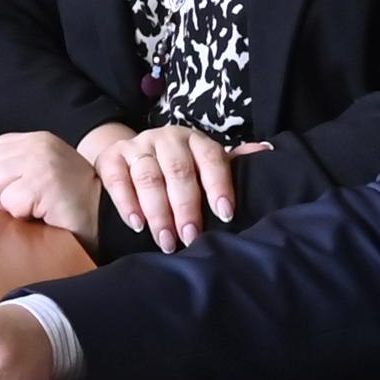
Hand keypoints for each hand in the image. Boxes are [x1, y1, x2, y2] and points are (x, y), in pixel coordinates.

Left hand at [0, 130, 101, 233]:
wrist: (104, 212)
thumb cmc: (71, 197)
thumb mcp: (44, 166)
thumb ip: (16, 161)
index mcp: (35, 139)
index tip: (22, 186)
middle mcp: (37, 146)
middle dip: (0, 191)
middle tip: (28, 198)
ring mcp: (40, 164)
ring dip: (10, 203)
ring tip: (35, 204)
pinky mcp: (42, 186)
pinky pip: (9, 204)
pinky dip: (22, 214)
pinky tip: (43, 211)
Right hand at [89, 123, 240, 250]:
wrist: (133, 153)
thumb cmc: (179, 166)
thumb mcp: (205, 163)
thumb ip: (233, 162)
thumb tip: (267, 151)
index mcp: (195, 140)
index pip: (211, 158)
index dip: (218, 185)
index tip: (225, 214)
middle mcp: (167, 138)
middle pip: (178, 171)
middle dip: (185, 207)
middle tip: (190, 237)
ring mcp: (137, 146)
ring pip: (147, 177)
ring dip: (158, 212)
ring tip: (166, 240)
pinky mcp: (111, 157)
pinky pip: (116, 179)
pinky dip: (126, 203)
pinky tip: (137, 224)